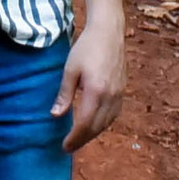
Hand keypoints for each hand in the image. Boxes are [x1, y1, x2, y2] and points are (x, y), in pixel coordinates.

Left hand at [51, 14, 124, 151]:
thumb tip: (56, 115)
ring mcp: (119, 95)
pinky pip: (114, 115)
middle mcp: (110, 97)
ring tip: (79, 138)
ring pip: (106, 123)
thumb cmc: (86, 47)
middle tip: (69, 147)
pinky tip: (95, 124)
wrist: (109, 32)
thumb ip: (64, 94)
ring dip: (93, 134)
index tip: (64, 147)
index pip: (84, 124)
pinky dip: (103, 124)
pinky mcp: (123, 91)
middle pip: (96, 127)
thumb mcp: (70, 69)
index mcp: (96, 92)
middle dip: (82, 140)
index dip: (74, 138)